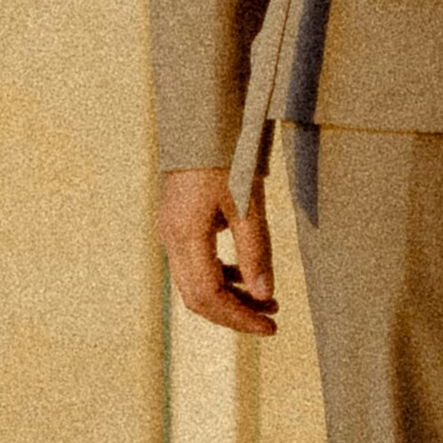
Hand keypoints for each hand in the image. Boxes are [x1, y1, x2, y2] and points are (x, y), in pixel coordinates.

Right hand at [163, 166, 276, 336]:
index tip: (269, 327)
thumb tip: (264, 295)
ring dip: (230, 296)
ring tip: (267, 302)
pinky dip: (222, 276)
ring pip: (195, 282)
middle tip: (271, 321)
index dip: (239, 317)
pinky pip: (196, 264)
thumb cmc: (225, 151)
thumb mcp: (247, 199)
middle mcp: (171, 238)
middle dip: (235, 314)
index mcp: (185, 235)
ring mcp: (171, 231)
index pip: (208, 296)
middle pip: (198, 297)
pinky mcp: (178, 223)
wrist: (200, 115)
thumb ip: (255, 249)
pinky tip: (247, 276)